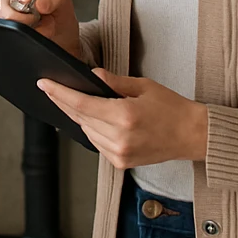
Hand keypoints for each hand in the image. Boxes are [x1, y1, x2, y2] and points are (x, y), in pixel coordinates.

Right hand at [0, 0, 81, 57]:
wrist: (63, 36)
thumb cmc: (60, 13)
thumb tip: (40, 3)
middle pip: (5, 1)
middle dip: (24, 13)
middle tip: (38, 16)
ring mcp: (10, 13)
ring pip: (6, 18)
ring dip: (27, 25)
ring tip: (41, 23)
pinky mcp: (10, 28)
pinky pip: (11, 31)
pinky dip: (26, 34)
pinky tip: (37, 30)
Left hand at [39, 70, 208, 168]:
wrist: (193, 136)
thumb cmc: (173, 109)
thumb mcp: (143, 86)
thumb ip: (113, 82)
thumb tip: (91, 74)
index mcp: (124, 116)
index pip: (80, 104)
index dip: (59, 93)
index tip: (44, 84)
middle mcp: (119, 138)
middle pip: (79, 118)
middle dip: (63, 102)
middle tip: (51, 88)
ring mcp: (119, 154)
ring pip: (86, 131)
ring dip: (79, 116)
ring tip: (74, 101)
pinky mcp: (121, 163)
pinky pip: (96, 143)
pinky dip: (92, 130)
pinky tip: (94, 119)